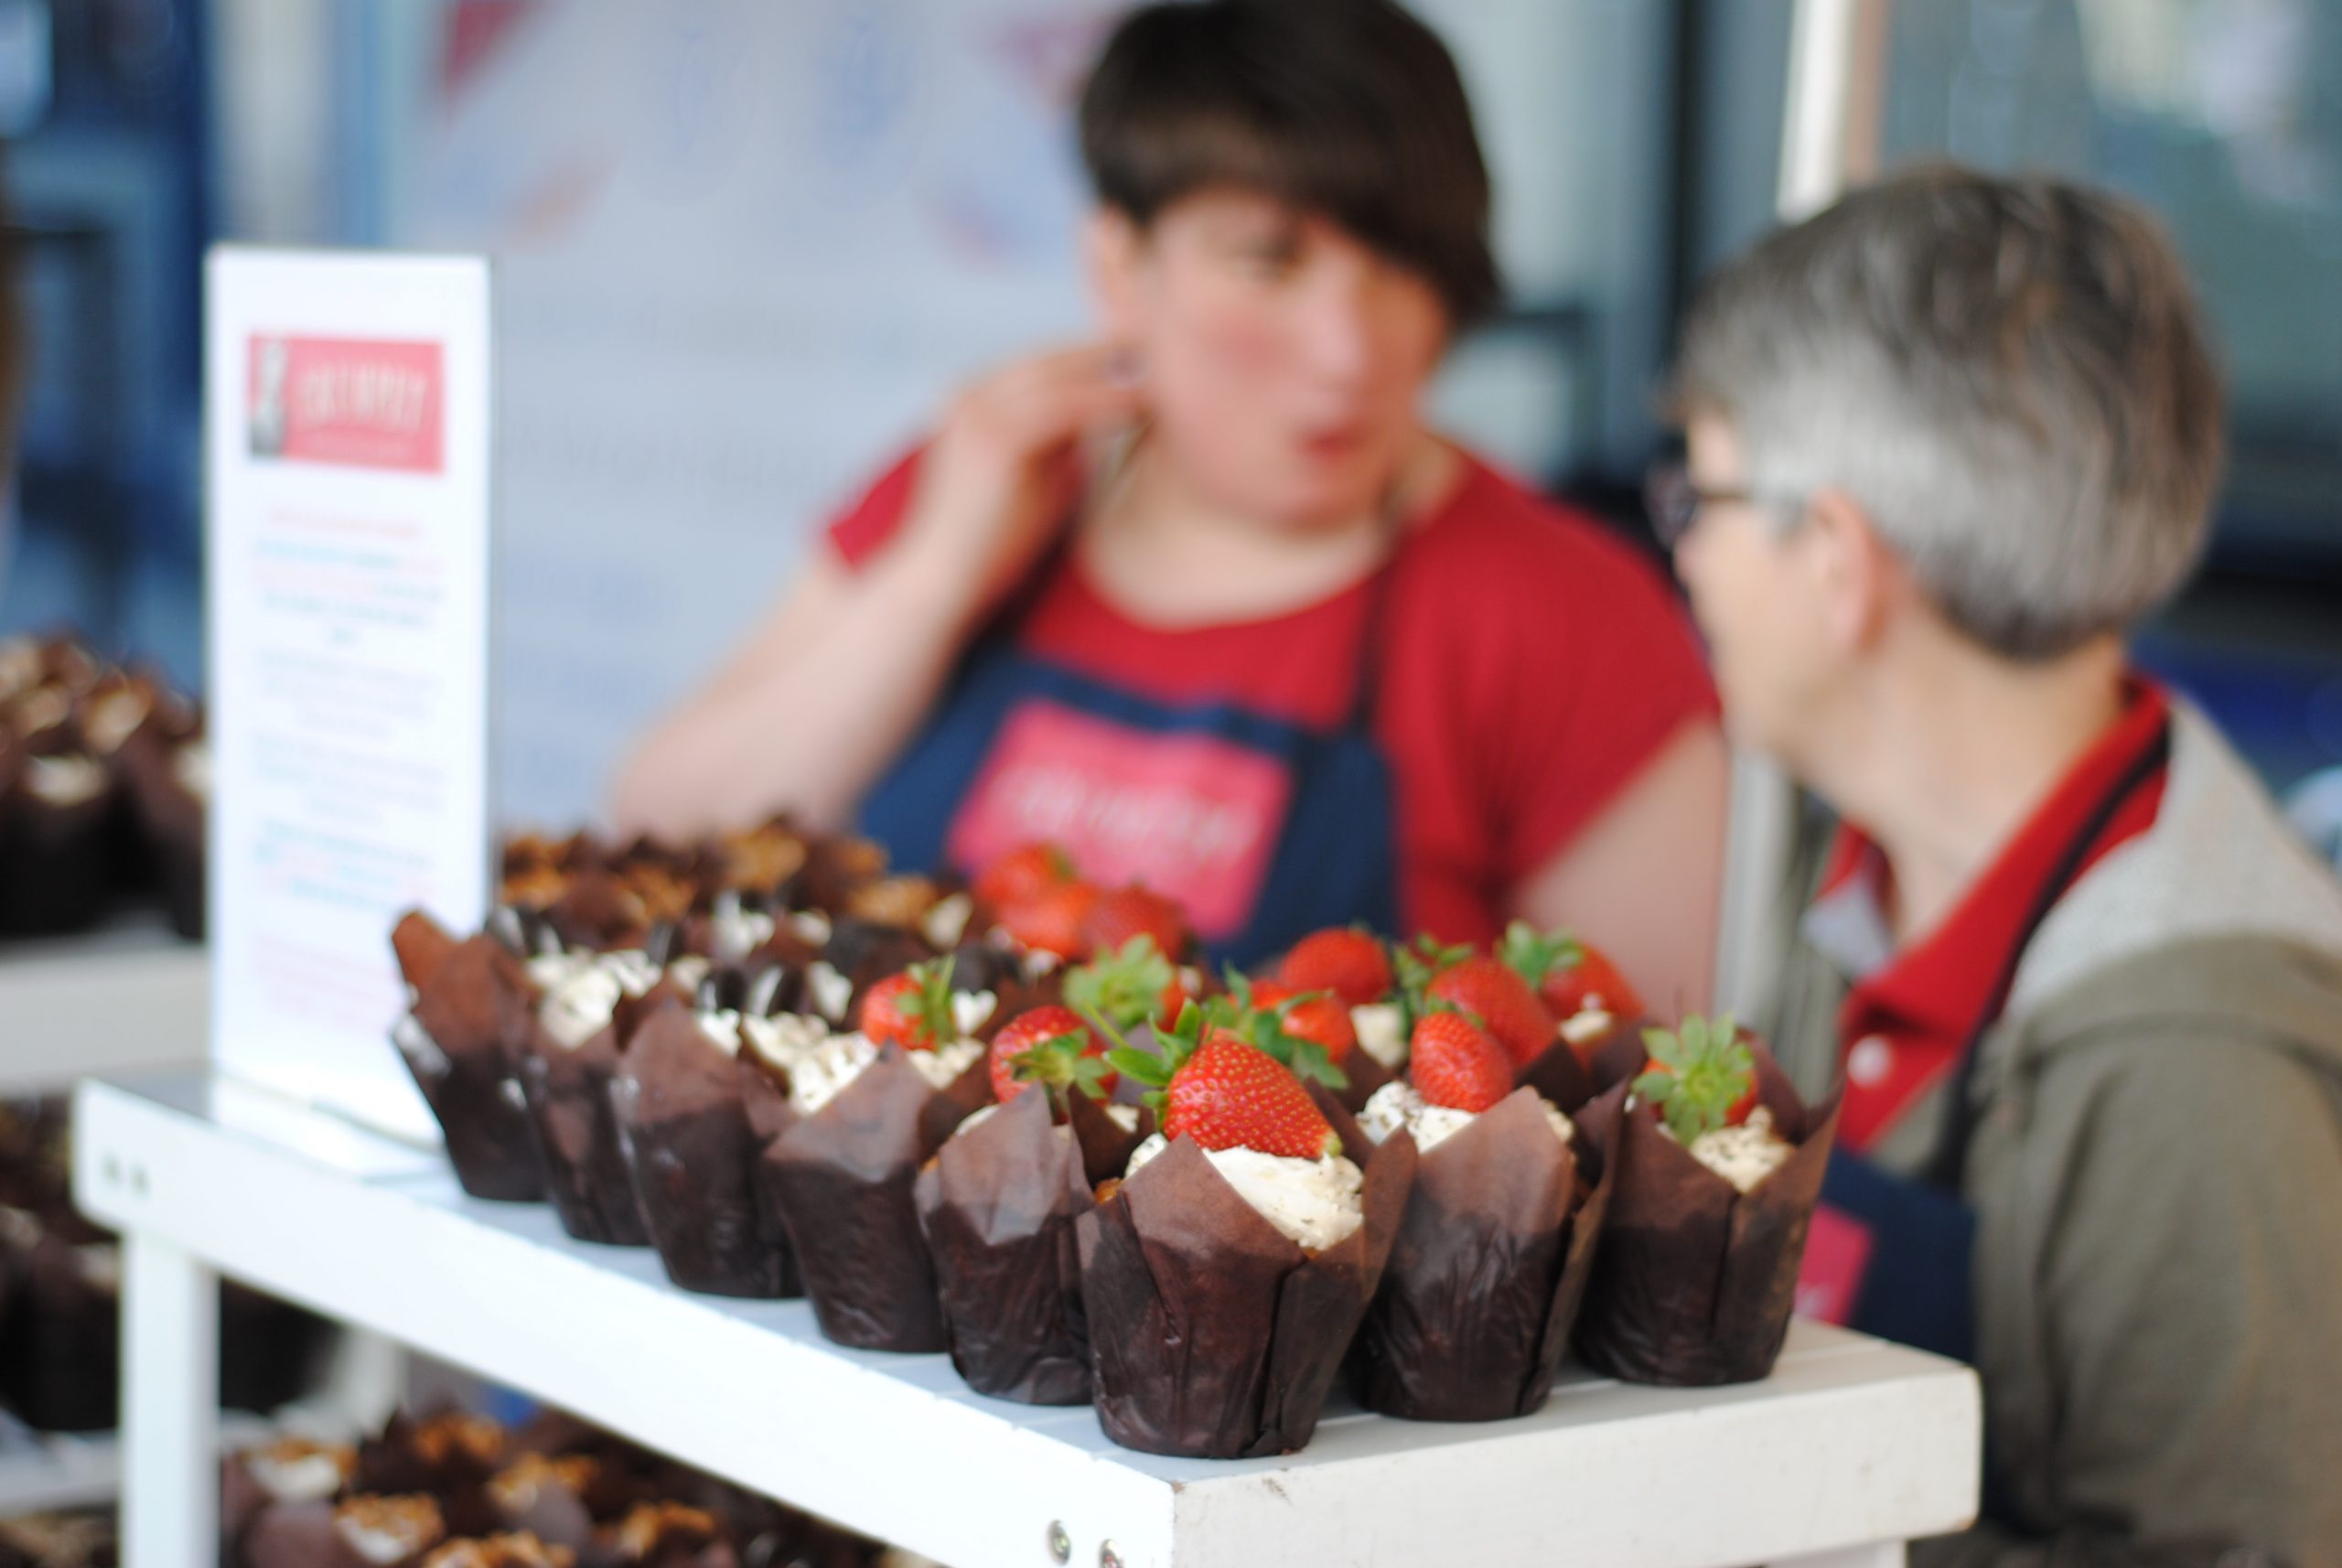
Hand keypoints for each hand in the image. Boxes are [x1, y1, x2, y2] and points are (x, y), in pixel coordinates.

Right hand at [898, 344, 1144, 617]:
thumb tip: (1115, 406)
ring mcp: (976, 412)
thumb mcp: (1036, 472)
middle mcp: (968, 394)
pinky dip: (1109, 400)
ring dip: (1117, 370)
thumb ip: (1064, 436)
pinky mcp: (993, 439)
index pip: (1043, 362)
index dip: (1097, 354)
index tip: (1150, 354)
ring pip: (1060, 375)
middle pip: (1052, 358)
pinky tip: (1146, 404)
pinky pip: (1065, 406)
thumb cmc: (997, 540)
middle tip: (1170, 347)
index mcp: (971, 398)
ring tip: (1170, 372)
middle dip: (1112, 348)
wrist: (946, 583)